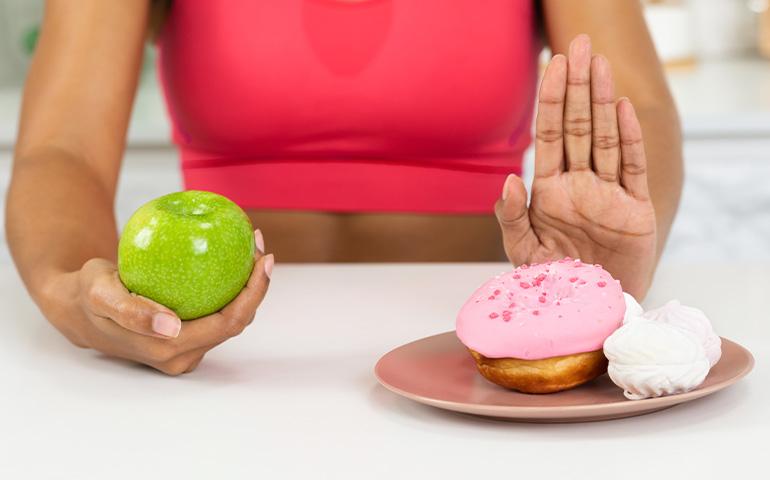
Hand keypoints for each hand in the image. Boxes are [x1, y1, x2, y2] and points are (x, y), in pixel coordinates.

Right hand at [42, 234, 272, 374]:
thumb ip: (133, 313)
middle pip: (237, 322)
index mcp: (170, 350)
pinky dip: (232, 289)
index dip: (253, 293)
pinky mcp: (187, 338)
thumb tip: (171, 326)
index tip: (263, 258)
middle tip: (259, 245)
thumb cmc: (89, 296)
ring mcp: (186, 349)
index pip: (228, 323)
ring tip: (252, 248)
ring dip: (247, 287)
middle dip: (256, 285)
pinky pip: (218, 314)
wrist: (78, 308)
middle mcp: (183, 355)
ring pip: (231, 319)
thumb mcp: (102, 296)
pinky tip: (234, 261)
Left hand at [495, 35, 656, 297]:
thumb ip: (511, 217)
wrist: (591, 312)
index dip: (550, 100)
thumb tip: (509, 179)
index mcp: (550, 191)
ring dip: (602, 101)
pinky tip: (622, 108)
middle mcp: (579, 185)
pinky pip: (631, 168)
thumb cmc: (554, 284)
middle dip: (576, 87)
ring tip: (598, 63)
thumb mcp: (523, 253)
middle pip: (578, 127)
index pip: (549, 136)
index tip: (551, 64)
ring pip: (605, 138)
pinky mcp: (635, 210)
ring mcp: (608, 194)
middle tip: (578, 45)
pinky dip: (628, 139)